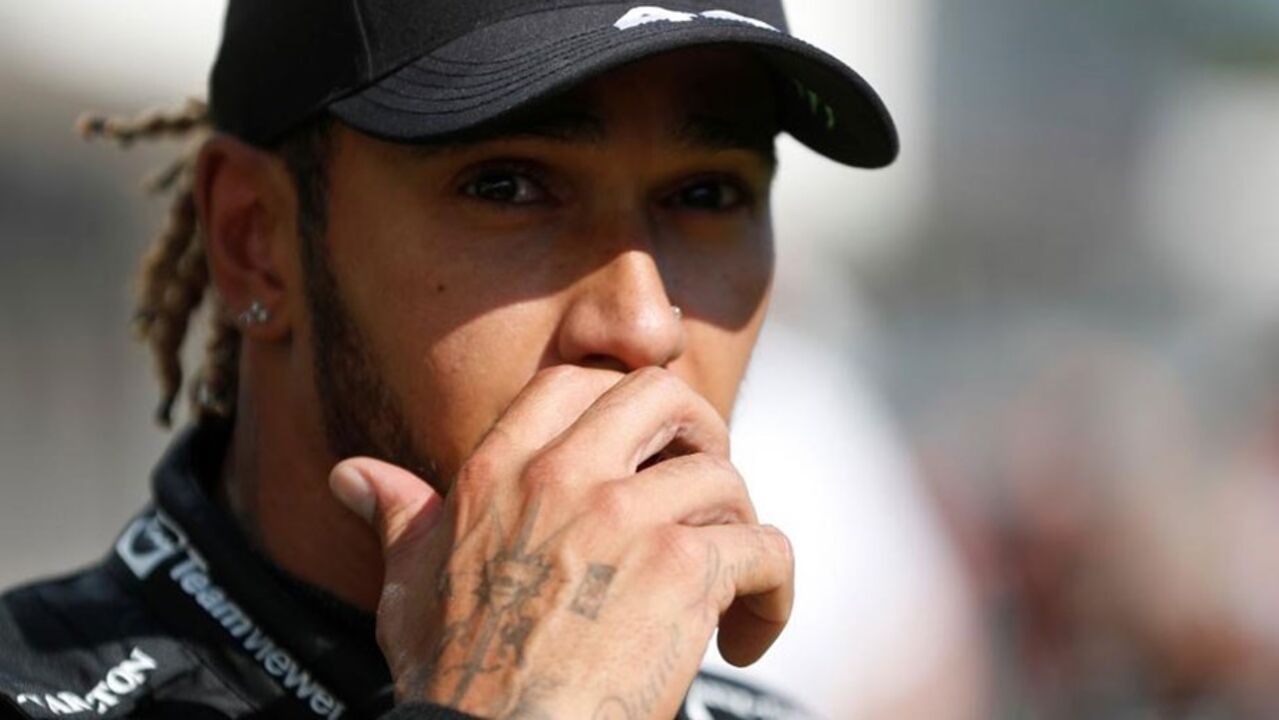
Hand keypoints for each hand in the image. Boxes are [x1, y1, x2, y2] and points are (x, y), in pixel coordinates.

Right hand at [329, 366, 793, 718]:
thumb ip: (398, 518)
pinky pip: (765, 549)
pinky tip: (747, 635)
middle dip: (699, 429)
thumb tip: (352, 477)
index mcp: (500, 471)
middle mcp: (564, 477)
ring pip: (725, 478)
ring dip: (740, 529)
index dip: (620, 398)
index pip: (573, 381)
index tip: (646, 440)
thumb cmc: (450, 678)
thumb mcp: (407, 587)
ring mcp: (627, 518)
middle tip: (704, 485)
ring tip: (728, 586)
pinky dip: (773, 593)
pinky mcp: (681, 571)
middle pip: (661, 394)